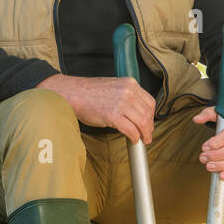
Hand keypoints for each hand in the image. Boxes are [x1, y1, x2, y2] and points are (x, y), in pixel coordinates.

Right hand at [38, 74, 154, 143]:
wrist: (72, 93)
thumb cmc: (89, 93)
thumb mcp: (113, 88)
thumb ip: (127, 96)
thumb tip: (136, 114)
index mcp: (129, 83)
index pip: (150, 102)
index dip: (151, 116)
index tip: (148, 123)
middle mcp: (128, 92)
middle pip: (148, 113)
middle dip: (149, 127)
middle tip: (147, 135)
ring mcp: (121, 103)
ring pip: (142, 123)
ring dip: (144, 134)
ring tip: (142, 139)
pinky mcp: (113, 115)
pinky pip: (131, 130)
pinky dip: (134, 137)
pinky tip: (132, 139)